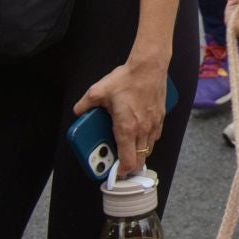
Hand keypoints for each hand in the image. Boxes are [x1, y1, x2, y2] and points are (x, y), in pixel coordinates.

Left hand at [73, 58, 168, 178]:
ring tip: (129, 151)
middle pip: (140, 160)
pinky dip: (148, 141)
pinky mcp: (161, 117)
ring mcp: (153, 124)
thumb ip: (85, 104)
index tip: (114, 173)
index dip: (121, 171)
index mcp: (126, 128)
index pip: (127, 161)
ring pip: (149, 149)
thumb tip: (78, 111)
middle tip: (120, 165)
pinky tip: (140, 134)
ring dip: (140, 154)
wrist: (149, 65)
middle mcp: (142, 130)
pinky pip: (155, 136)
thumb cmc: (127, 79)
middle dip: (130, 166)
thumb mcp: (99, 91)